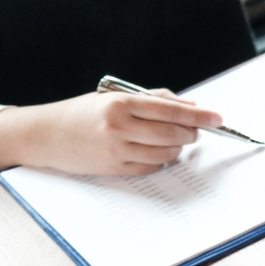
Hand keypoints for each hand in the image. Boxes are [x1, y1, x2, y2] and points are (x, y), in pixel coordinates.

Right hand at [0, 89, 223, 175]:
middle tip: (196, 130)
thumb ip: (152, 99)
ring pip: (166, 153)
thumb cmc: (82, 112)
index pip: (171, 110)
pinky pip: (151, 167)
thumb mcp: (114, 96)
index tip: (218, 118)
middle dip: (191, 132)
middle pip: (173, 133)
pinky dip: (161, 160)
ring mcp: (118, 151)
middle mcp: (120, 127)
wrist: (46, 135)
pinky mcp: (115, 169)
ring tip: (175, 139)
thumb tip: (188, 104)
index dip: (199, 115)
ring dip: (177, 147)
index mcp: (121, 104)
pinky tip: (157, 152)